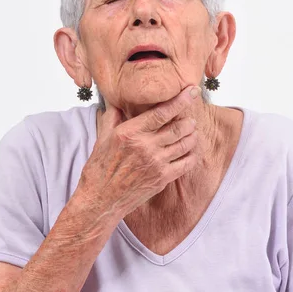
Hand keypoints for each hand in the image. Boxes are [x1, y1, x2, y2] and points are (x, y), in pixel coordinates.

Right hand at [75, 85, 200, 219]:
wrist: (100, 200)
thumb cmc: (99, 169)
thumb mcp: (102, 138)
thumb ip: (113, 117)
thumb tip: (117, 101)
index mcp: (130, 133)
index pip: (161, 112)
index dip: (180, 100)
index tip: (192, 91)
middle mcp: (145, 146)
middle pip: (178, 127)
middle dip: (189, 120)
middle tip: (192, 117)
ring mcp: (156, 163)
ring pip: (184, 144)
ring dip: (192, 135)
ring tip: (193, 131)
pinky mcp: (162, 178)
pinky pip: (186, 163)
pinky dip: (192, 154)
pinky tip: (192, 151)